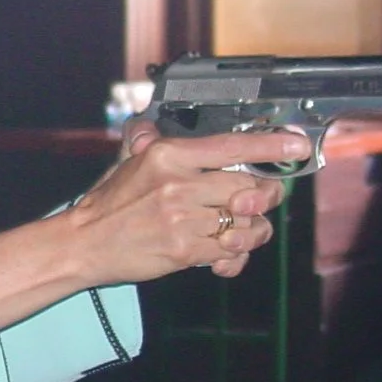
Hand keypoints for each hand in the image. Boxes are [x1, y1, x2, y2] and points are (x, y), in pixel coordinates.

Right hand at [69, 124, 305, 281]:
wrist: (84, 243)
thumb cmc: (108, 204)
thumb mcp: (126, 162)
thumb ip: (146, 141)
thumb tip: (148, 126)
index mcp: (168, 155)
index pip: (232, 145)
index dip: (271, 144)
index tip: (297, 144)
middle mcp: (178, 184)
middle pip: (249, 187)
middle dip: (262, 197)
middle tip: (257, 200)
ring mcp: (183, 219)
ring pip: (245, 222)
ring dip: (250, 230)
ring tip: (237, 230)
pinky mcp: (184, 250)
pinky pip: (229, 251)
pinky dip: (233, 255)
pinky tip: (223, 253)